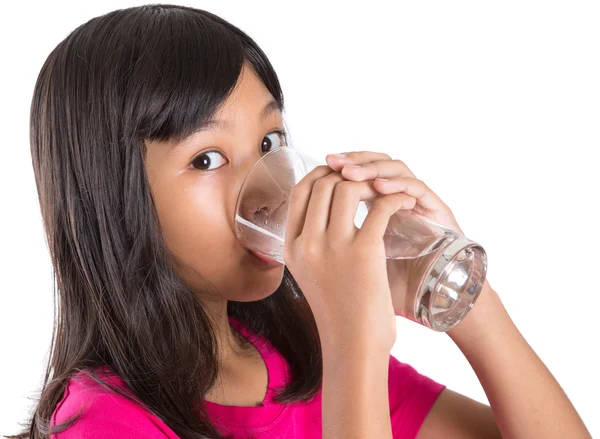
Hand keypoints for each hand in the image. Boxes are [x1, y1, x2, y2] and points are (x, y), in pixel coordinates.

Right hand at [283, 165, 405, 352]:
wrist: (353, 345)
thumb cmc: (338, 311)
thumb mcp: (310, 273)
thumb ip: (311, 243)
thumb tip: (324, 211)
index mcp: (291, 247)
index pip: (299, 191)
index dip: (320, 175)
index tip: (339, 174)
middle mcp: (307, 243)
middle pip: (323, 184)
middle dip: (346, 175)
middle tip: (367, 180)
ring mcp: (333, 247)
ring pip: (348, 188)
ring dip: (371, 182)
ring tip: (386, 190)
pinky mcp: (363, 252)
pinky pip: (380, 207)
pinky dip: (395, 198)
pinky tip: (404, 202)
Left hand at [325, 151, 466, 319]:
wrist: (431, 301)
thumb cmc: (390, 287)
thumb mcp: (355, 263)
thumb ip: (334, 242)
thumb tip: (297, 233)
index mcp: (377, 204)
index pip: (358, 171)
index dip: (338, 167)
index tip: (319, 169)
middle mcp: (399, 196)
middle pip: (375, 160)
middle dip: (352, 160)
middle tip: (333, 162)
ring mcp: (418, 200)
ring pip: (394, 166)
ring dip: (371, 167)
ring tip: (349, 173)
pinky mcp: (437, 209)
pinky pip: (416, 186)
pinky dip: (397, 184)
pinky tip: (379, 188)